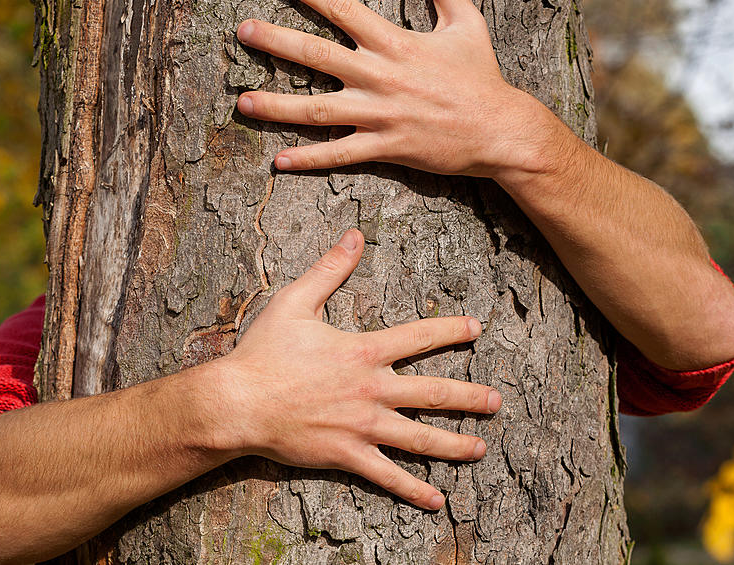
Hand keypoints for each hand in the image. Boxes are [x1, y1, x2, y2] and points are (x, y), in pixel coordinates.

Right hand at [218, 229, 501, 509]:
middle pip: (434, 393)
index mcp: (365, 351)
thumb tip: (354, 235)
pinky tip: (437, 499)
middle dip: (469, 397)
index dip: (452, 330)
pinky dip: (413, 489)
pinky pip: (388, 475)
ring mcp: (363, 426)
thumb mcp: (295, 301)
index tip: (477, 329)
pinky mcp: (348, 455)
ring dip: (455, 444)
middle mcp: (373, 390)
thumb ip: (330, 268)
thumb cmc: (264, 352)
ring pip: (420, 438)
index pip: (421, 337)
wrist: (238, 403)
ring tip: (481, 448)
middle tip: (496, 402)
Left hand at [235, 0, 565, 179]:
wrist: (500, 131)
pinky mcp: (386, 147)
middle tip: (242, 32)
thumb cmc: (482, 77)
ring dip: (277, 105)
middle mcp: (380, 76)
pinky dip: (309, 159)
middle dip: (275, 42)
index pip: (342, 9)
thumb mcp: (467, 23)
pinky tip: (278, 162)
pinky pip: (340, 154)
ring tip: (242, 102)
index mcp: (395, 43)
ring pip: (317, 110)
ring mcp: (380, 114)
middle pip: (317, 55)